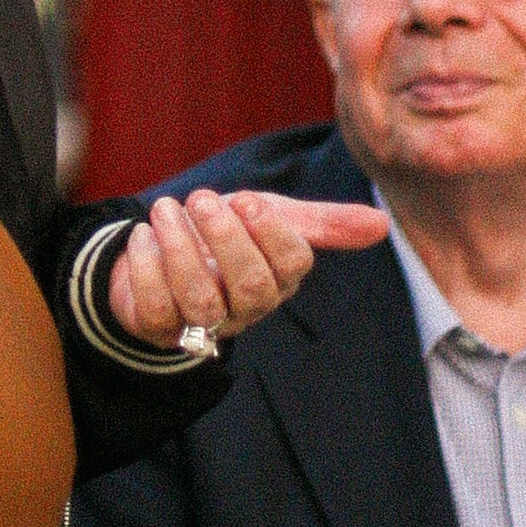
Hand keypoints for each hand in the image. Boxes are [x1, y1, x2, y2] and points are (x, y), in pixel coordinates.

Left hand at [106, 189, 392, 351]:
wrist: (164, 253)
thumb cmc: (228, 235)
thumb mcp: (272, 218)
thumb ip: (322, 222)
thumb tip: (383, 224)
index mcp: (277, 278)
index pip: (290, 265)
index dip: (271, 233)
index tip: (246, 200)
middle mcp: (245, 306)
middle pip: (250, 287)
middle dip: (227, 240)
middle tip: (203, 199)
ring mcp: (202, 322)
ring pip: (201, 301)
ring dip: (181, 251)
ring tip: (166, 210)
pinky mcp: (159, 327)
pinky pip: (155, 310)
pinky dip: (145, 268)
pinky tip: (143, 235)